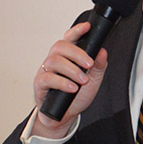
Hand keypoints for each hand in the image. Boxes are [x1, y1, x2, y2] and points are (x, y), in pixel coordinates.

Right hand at [30, 21, 108, 135]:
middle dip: (77, 53)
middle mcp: (55, 60)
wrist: (64, 116)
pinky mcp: (40, 84)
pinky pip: (47, 78)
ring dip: (71, 70)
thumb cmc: (76, 96)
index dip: (77, 31)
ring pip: (54, 61)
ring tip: (82, 81)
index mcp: (67, 56)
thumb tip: (102, 52)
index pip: (69, 38)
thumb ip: (99, 66)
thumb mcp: (94, 81)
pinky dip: (62, 82)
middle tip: (89, 64)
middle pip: (60, 46)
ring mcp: (46, 71)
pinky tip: (72, 88)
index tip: (87, 27)